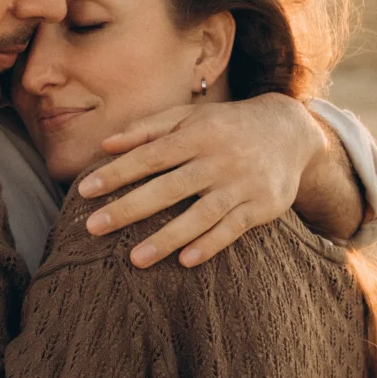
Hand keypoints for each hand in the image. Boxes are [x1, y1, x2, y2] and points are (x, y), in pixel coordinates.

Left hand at [78, 93, 326, 267]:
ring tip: (135, 259)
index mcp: (197, 134)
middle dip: (129, 209)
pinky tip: (186, 261)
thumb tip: (106, 144)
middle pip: (168, 188)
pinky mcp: (261, 207)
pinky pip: (232, 229)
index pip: (150, 156)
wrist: (291, 132)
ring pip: (200, 215)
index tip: (85, 191)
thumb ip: (148, 129)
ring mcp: (241, 184)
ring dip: (167, 238)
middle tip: (93, 228)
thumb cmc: (226, 126)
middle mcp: (218, 159)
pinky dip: (210, 244)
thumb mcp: (191, 117)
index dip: (117, 173)